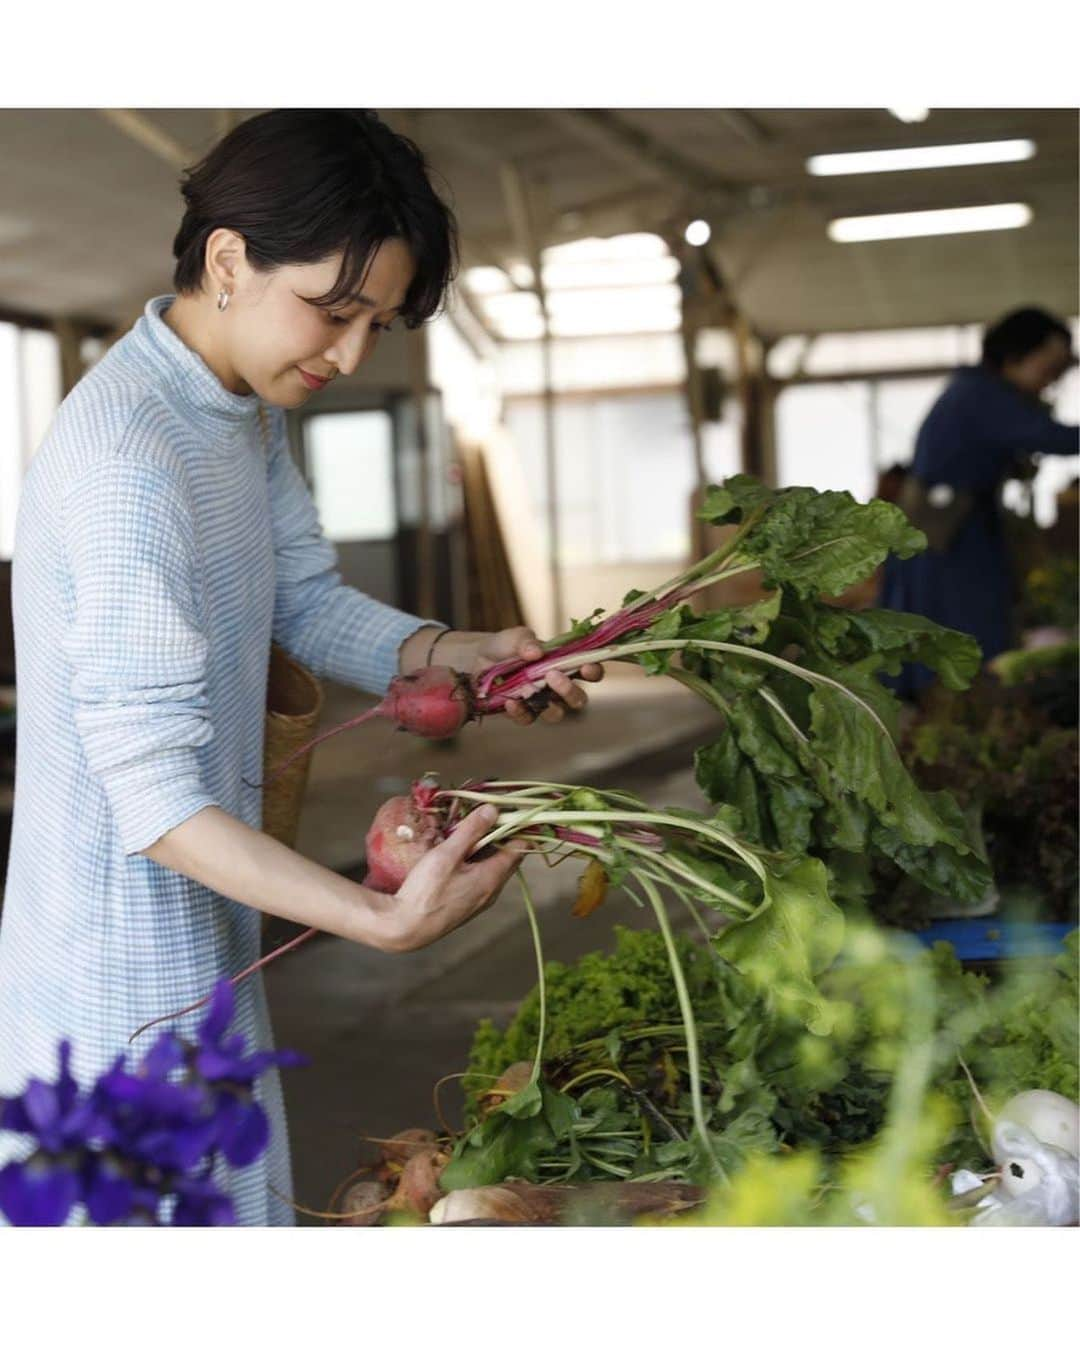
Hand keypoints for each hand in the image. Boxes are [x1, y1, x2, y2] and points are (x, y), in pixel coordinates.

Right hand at [388, 806, 521, 951]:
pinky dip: (477, 862)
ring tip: (472, 830)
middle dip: (502, 836)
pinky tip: (460, 855)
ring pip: (492, 868)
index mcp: (492, 878)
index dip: (518, 828)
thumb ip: (471, 830)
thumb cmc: (425, 892)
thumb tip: (493, 809)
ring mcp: (479, 901)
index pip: (519, 848)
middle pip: (507, 858)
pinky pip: (480, 878)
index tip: (510, 809)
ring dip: (487, 849)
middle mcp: (491, 892)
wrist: (404, 928)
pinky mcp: (466, 906)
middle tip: (489, 814)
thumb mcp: (447, 854)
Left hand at [467, 626, 604, 727]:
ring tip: (530, 689)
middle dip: (571, 691)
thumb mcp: (515, 637)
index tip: (586, 667)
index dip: (593, 671)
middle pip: (578, 699)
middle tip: (554, 676)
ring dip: (549, 704)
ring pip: (556, 713)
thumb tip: (536, 653)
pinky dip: (520, 711)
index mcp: (564, 665)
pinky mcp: (522, 713)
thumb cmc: (505, 647)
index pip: (589, 672)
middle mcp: (557, 687)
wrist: (476, 661)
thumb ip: (526, 641)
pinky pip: (527, 718)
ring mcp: (540, 702)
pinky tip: (510, 701)